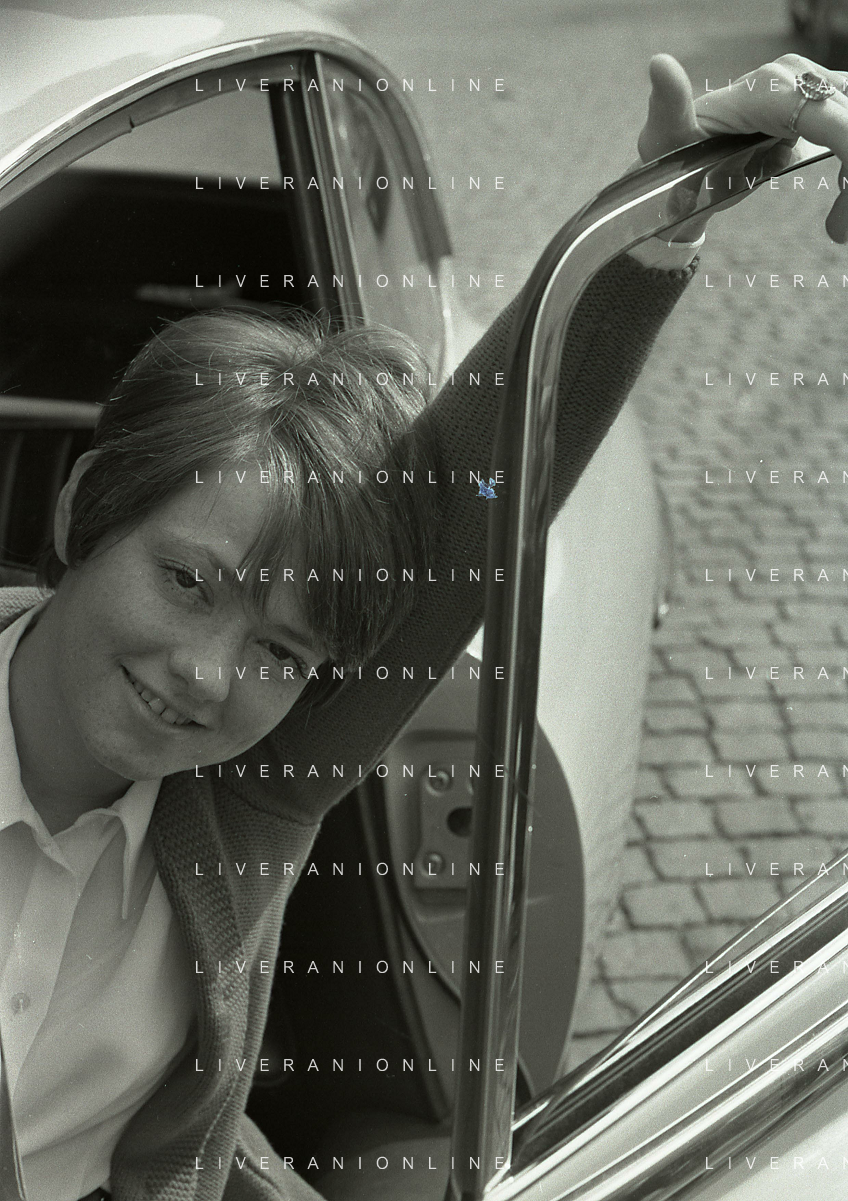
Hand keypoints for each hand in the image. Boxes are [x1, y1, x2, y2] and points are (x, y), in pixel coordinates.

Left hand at [637, 53, 847, 241]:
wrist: (683, 163)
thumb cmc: (672, 151)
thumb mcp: (664, 136)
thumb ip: (668, 103)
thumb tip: (659, 63)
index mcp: (766, 87)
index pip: (824, 111)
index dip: (847, 146)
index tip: (846, 191)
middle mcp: (796, 78)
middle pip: (847, 119)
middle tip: (839, 229)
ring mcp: (812, 89)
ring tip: (838, 226)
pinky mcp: (821, 105)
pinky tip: (839, 214)